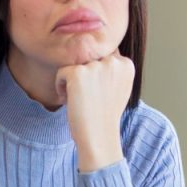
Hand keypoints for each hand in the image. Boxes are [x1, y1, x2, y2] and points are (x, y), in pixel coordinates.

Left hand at [55, 52, 133, 171]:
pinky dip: (61, 87)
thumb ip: (112, 68)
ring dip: (73, 82)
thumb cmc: (105, 114)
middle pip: (87, 58)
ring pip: (74, 65)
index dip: (96, 75)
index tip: (100, 94)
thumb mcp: (119, 87)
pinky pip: (61, 72)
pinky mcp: (78, 73)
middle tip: (90, 98)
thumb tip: (97, 49)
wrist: (99, 136)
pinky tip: (71, 101)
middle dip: (85, 76)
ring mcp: (95, 66)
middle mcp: (113, 62)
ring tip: (82, 100)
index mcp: (126, 64)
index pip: (102, 57)